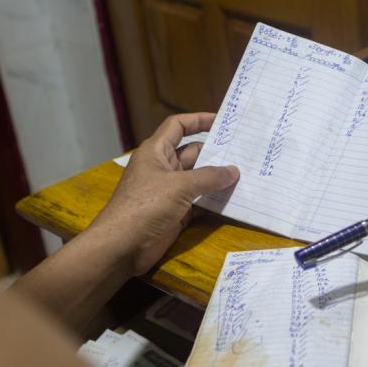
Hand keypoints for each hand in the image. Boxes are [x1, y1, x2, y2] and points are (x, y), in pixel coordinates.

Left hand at [90, 112, 238, 274]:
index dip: (198, 120)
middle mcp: (163, 168)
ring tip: (245, 175)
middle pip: (193, 153)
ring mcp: (169, 192)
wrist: (122, 246)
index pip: (178, 126)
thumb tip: (233, 171)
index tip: (222, 121)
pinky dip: (214, 201)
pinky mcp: (175, 213)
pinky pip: (199, 202)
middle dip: (216, 153)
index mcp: (156, 152)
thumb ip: (209, 177)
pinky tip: (233, 200)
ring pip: (199, 179)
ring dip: (218, 179)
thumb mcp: (180, 186)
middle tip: (245, 153)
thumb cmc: (145, 206)